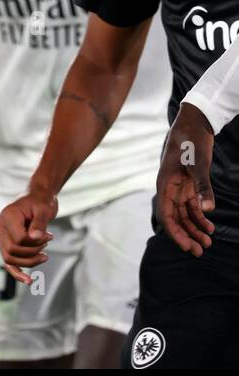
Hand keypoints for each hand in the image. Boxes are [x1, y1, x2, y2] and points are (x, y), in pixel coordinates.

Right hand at [0, 190, 57, 283]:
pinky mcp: (7, 242)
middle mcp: (0, 226)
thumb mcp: (43, 210)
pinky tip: (29, 281)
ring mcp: (2, 235)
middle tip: (46, 244)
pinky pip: (8, 261)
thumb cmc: (41, 201)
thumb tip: (35, 238)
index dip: (36, 242)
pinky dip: (17, 272)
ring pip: (9, 258)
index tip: (49, 236)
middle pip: (12, 250)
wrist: (38, 197)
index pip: (18, 239)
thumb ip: (39, 224)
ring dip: (29, 261)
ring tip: (45, 256)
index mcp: (7, 216)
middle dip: (32, 252)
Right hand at [157, 102, 215, 254]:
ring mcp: (179, 186)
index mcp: (165, 184)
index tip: (187, 246)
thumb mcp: (198, 163)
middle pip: (175, 218)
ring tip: (208, 242)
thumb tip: (206, 211)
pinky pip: (192, 206)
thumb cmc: (192, 141)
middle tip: (199, 252)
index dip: (175, 233)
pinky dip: (200, 217)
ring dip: (194, 228)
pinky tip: (210, 226)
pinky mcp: (189, 184)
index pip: (166, 215)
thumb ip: (202, 187)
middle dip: (186, 235)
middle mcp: (169, 188)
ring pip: (184, 214)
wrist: (195, 123)